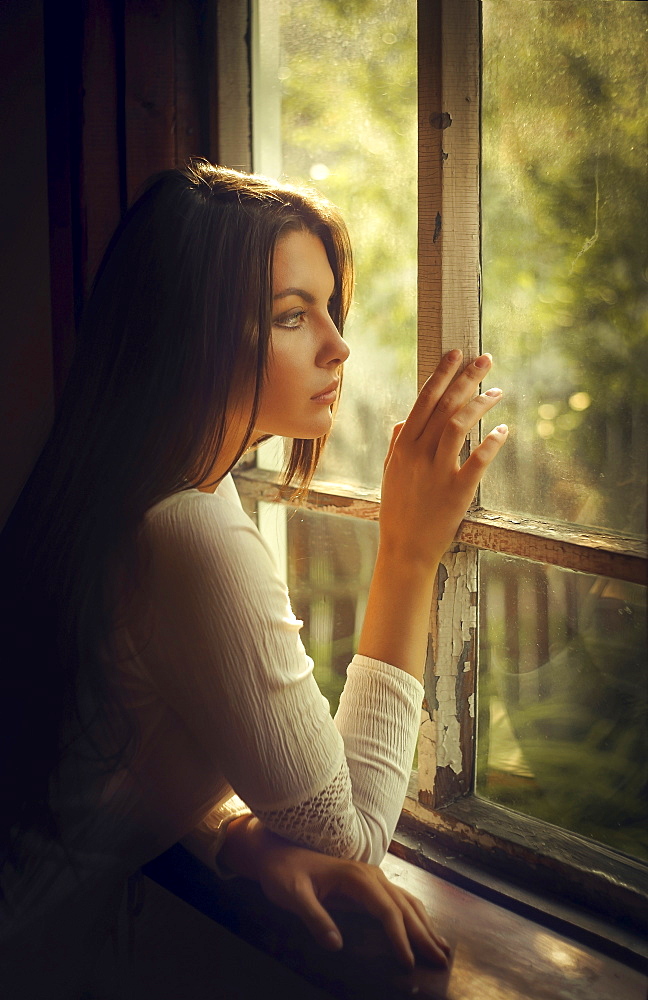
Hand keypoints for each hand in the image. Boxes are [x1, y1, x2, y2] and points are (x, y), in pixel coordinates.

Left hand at [220, 817, 449, 968]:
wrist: (276, 849)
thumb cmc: (283, 872)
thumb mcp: (292, 895)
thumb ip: (314, 918)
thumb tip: (337, 946)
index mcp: (355, 876)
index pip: (386, 910)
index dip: (399, 938)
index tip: (409, 963)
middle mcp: (369, 874)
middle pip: (404, 906)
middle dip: (424, 934)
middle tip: (441, 961)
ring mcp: (371, 876)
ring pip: (406, 901)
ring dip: (425, 925)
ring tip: (442, 948)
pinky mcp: (367, 882)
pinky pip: (398, 898)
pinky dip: (415, 915)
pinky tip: (422, 927)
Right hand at [379, 349, 506, 568]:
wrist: (405, 550)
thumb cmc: (398, 513)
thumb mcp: (390, 475)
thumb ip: (395, 445)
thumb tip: (402, 421)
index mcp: (403, 447)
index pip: (423, 401)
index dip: (442, 375)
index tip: (456, 355)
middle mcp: (418, 455)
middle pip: (444, 407)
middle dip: (466, 379)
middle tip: (486, 359)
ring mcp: (437, 472)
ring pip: (459, 426)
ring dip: (480, 404)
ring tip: (497, 391)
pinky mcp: (457, 491)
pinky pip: (478, 460)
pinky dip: (492, 441)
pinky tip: (503, 429)